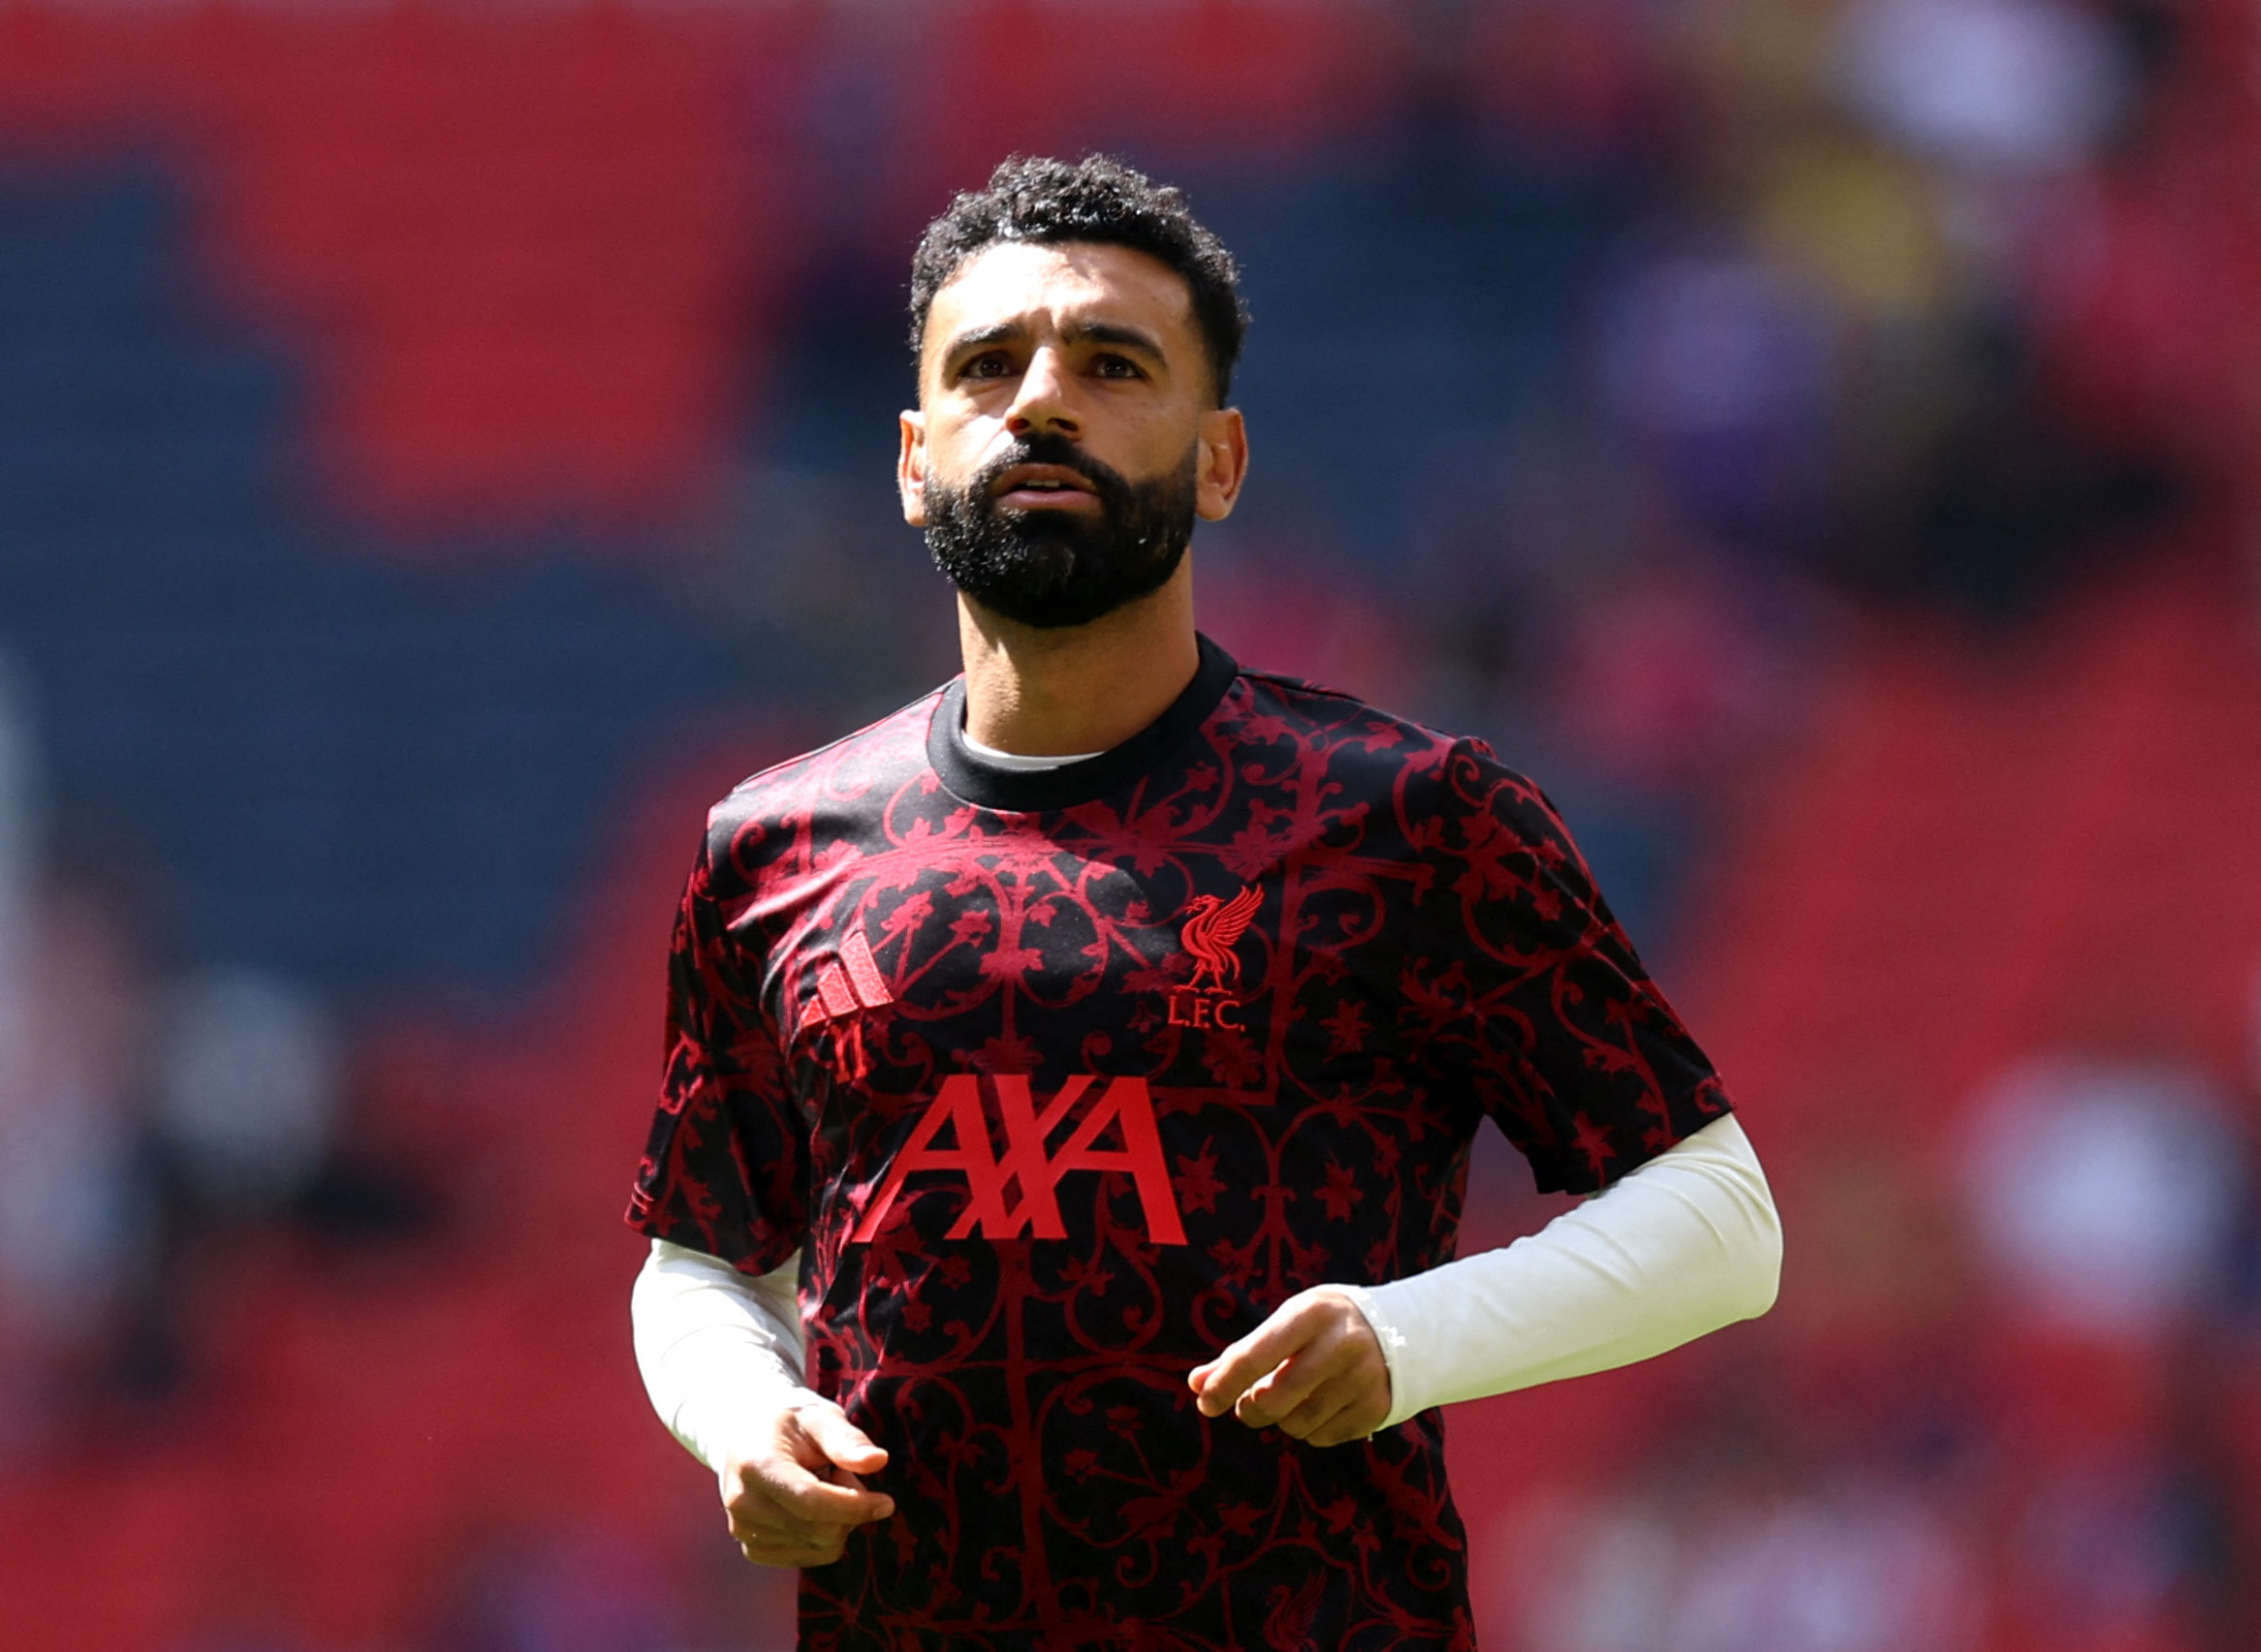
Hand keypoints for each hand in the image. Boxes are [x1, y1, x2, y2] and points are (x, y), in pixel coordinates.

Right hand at [718, 1397, 895, 1566]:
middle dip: (848, 1507)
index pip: (810, 1501)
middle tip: (842, 1474)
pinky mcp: (752, 1549)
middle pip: (818, 1529)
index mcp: (756, 1464)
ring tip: (822, 1485)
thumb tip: (877, 1461)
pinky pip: (809, 1558)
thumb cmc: (792, 1423)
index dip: (854, 1506)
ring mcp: (743, 1530)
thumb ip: (847, 1439)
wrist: (750, 1436)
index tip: (887, 1503)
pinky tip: (811, 1507)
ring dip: (837, 1521)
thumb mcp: (820, 1417)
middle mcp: (742, 1502)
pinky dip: (824, 1537)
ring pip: (818, 1547)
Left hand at [1186, 1286, 1391, 1447]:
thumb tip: (1196, 1384)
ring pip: (1296, 1424)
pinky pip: (1322, 1437)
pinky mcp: (1376, 1408)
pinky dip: (1310, 1429)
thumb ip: (1242, 1354)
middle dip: (1250, 1408)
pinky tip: (1320, 1407)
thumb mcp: (1287, 1323)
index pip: (1252, 1357)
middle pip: (1272, 1399)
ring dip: (1282, 1419)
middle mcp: (1340, 1345)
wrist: (1402, 1331)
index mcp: (1310, 1314)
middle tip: (1251, 1403)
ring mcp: (1362, 1379)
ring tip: (1292, 1398)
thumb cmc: (1324, 1325)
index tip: (1205, 1401)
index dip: (1222, 1385)